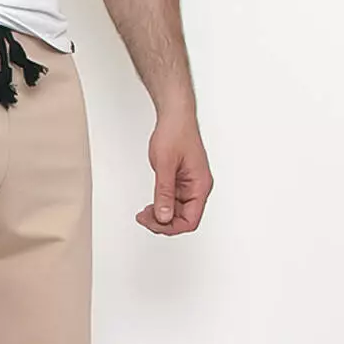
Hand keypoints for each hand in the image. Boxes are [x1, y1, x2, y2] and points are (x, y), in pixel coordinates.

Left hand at [136, 109, 212, 235]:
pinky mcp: (180, 183)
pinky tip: (149, 206)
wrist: (175, 116)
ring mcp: (189, 186)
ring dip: (159, 216)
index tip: (153, 222)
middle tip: (143, 217)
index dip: (171, 226)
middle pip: (183, 219)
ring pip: (176, 213)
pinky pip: (172, 202)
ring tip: (143, 213)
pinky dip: (160, 206)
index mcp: (200, 185)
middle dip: (162, 222)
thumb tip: (163, 216)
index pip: (190, 220)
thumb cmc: (175, 132)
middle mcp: (197, 188)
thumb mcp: (165, 165)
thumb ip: (164, 192)